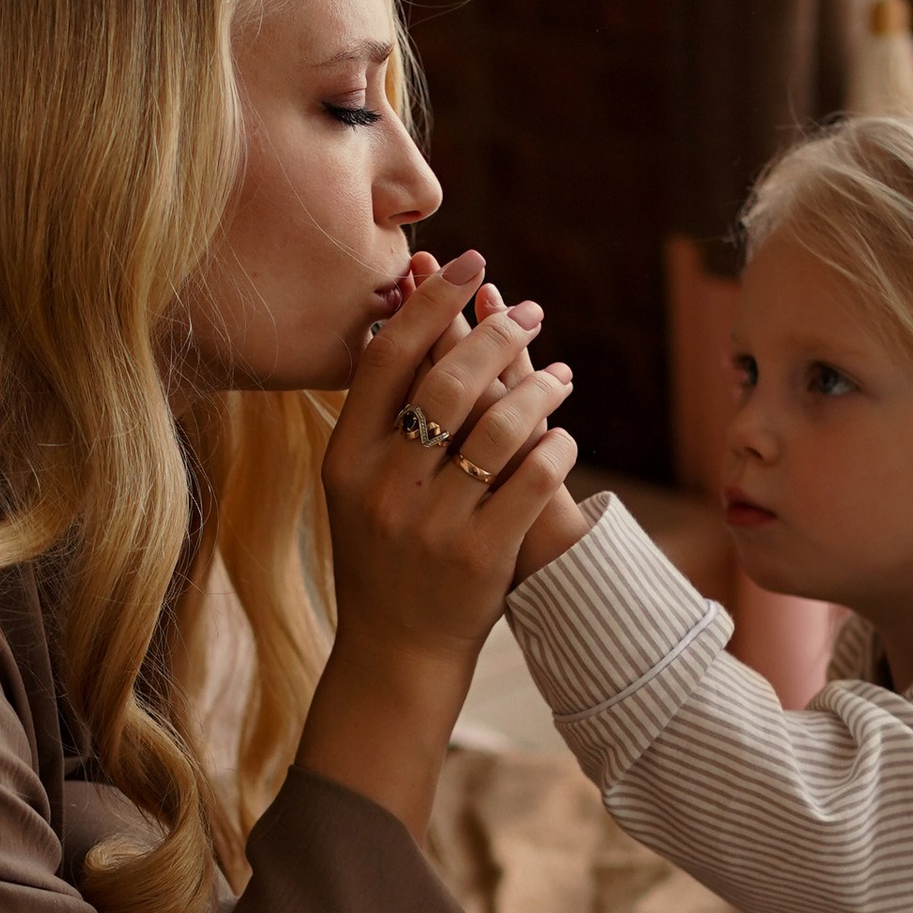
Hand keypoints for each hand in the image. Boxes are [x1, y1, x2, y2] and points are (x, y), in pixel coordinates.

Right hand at [323, 244, 576, 656]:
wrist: (395, 651)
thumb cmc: (383, 554)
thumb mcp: (358, 484)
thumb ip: (380, 415)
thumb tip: (403, 320)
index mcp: (346, 459)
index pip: (387, 359)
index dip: (430, 303)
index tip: (467, 261)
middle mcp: (382, 487)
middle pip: (448, 383)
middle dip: (497, 336)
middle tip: (530, 312)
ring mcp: (431, 524)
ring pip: (501, 429)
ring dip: (540, 390)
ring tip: (561, 377)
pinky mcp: (480, 556)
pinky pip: (533, 480)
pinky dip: (556, 448)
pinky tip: (566, 434)